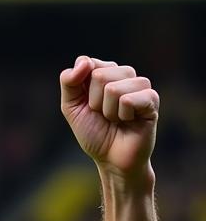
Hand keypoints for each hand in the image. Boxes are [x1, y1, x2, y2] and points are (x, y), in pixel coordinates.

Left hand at [60, 56, 158, 178]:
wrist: (111, 159)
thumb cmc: (94, 132)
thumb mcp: (72, 107)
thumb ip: (69, 82)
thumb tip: (83, 61)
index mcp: (105, 73)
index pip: (87, 63)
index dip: (81, 88)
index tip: (87, 104)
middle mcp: (124, 75)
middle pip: (100, 75)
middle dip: (94, 102)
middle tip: (103, 115)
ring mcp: (140, 86)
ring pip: (114, 88)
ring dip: (108, 111)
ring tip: (116, 119)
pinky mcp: (152, 99)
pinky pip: (128, 99)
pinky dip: (122, 115)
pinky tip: (129, 121)